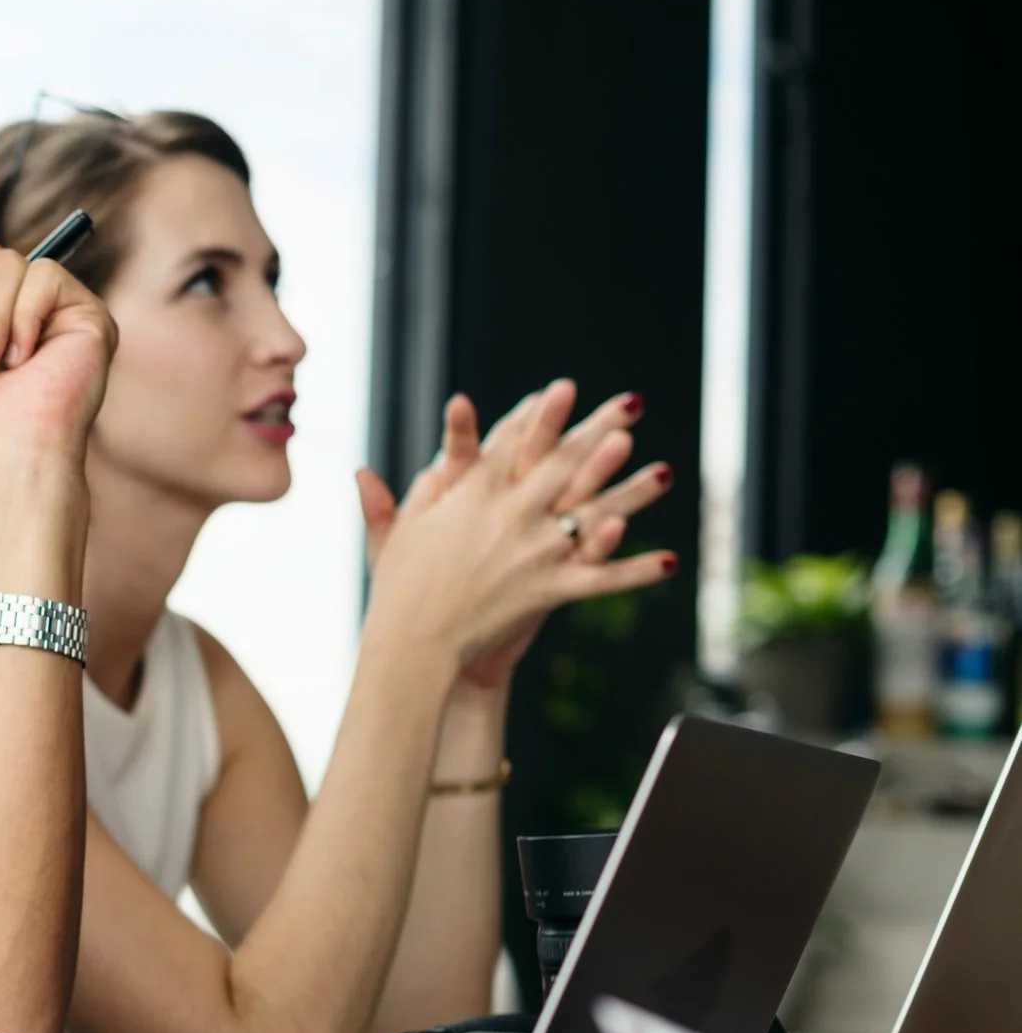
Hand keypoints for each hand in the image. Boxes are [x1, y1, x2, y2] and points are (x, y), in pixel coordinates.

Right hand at [359, 379, 674, 679]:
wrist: (412, 643)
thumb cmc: (397, 589)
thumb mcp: (392, 536)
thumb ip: (389, 501)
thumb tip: (362, 472)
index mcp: (473, 494)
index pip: (512, 442)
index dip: (539, 414)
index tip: (562, 389)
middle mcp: (510, 513)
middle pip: (563, 461)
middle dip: (600, 428)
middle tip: (632, 403)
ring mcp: (534, 550)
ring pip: (593, 513)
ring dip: (630, 491)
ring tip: (663, 470)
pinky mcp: (548, 589)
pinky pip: (600, 579)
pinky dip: (635, 573)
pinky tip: (670, 561)